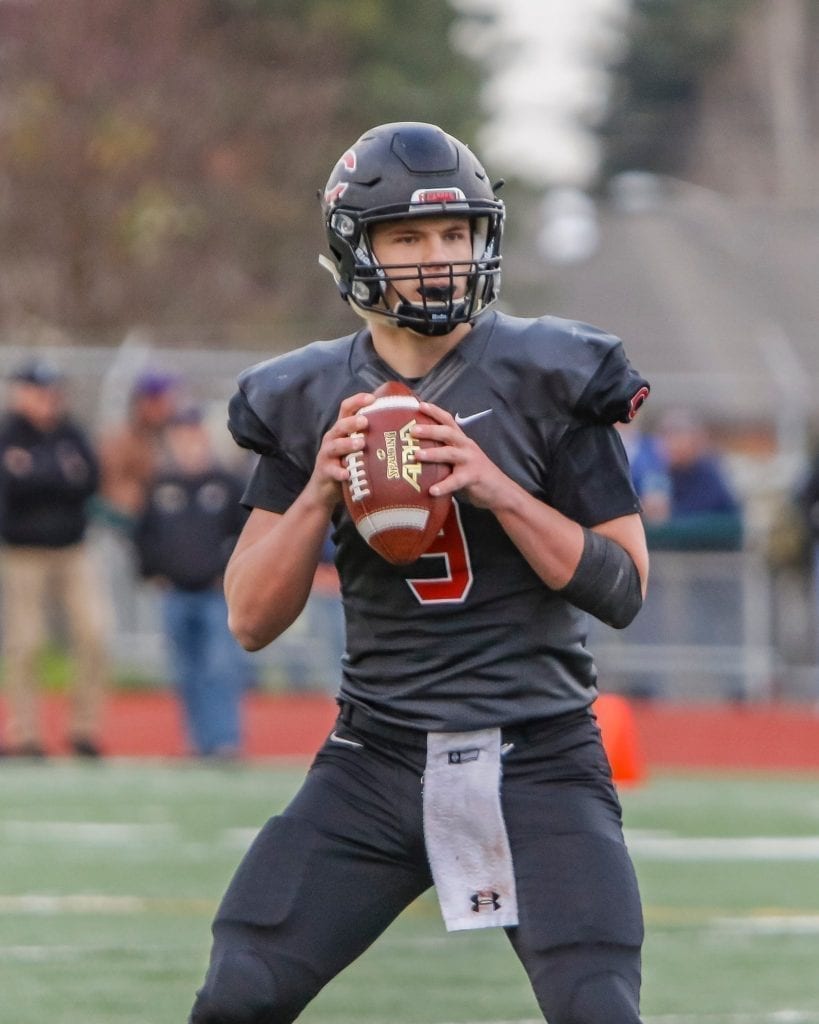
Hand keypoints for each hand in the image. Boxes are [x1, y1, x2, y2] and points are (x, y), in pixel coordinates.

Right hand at [304, 391, 373, 510]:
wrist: (325, 489)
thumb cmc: (349, 464)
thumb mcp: (359, 448)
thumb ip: (373, 438)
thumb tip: (405, 429)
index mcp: (343, 429)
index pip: (347, 408)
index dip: (357, 401)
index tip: (372, 398)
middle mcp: (333, 438)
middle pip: (340, 425)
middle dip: (353, 422)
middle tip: (366, 422)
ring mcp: (327, 455)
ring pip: (335, 446)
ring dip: (348, 444)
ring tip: (361, 444)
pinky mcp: (325, 471)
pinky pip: (332, 471)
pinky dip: (340, 472)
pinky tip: (347, 474)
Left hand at [412, 401, 510, 510]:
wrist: (499, 490)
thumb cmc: (473, 474)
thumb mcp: (459, 459)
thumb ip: (443, 453)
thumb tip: (414, 453)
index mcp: (461, 441)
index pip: (448, 421)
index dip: (435, 412)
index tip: (420, 404)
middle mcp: (466, 447)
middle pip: (448, 433)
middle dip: (430, 430)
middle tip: (413, 430)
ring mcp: (470, 461)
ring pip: (450, 453)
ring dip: (433, 453)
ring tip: (417, 455)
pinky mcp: (473, 477)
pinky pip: (456, 481)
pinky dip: (444, 485)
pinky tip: (432, 490)